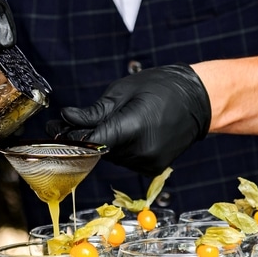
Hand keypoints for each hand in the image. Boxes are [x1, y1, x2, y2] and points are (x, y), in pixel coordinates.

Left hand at [47, 64, 210, 176]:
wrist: (200, 100)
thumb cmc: (162, 88)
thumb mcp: (123, 91)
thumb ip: (95, 111)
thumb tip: (68, 119)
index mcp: (134, 127)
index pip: (93, 141)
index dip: (73, 137)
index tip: (57, 129)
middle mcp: (142, 151)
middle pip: (101, 151)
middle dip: (90, 137)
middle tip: (81, 122)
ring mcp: (149, 163)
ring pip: (112, 157)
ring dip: (106, 144)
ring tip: (117, 122)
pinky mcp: (153, 169)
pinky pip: (126, 161)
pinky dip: (122, 150)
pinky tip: (131, 133)